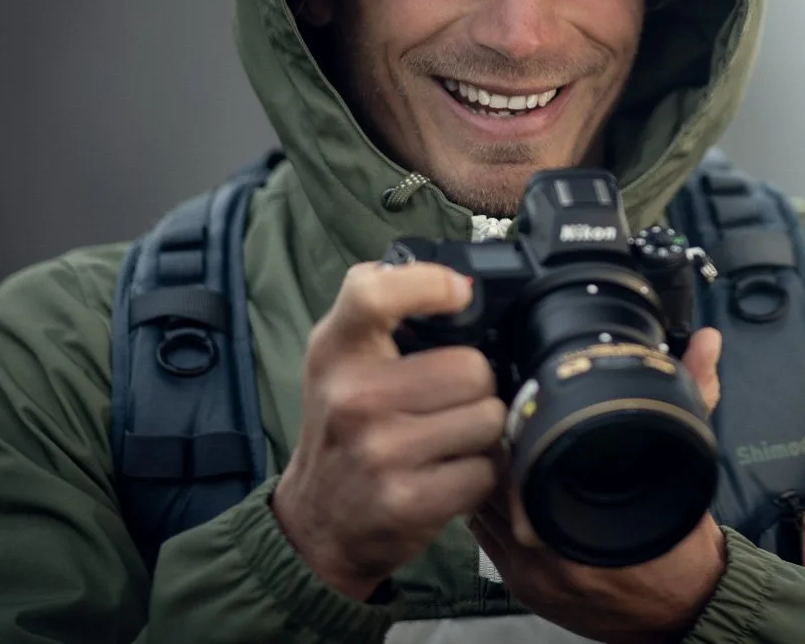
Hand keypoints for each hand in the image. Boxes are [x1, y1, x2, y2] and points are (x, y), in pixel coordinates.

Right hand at [271, 262, 505, 599]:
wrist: (317, 520)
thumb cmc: (342, 426)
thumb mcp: (340, 356)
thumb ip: (386, 309)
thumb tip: (461, 285)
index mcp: (336, 349)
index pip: (374, 293)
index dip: (428, 284)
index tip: (460, 293)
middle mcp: (353, 396)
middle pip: (472, 368)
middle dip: (475, 386)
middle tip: (448, 402)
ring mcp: (380, 451)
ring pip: (488, 418)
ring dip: (481, 431)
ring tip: (447, 439)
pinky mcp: (408, 500)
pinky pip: (485, 470)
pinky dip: (478, 474)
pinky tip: (447, 474)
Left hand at [468, 328, 726, 643]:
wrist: (683, 611)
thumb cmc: (681, 545)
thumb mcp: (688, 465)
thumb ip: (696, 398)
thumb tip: (707, 343)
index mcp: (582, 524)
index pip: (516, 463)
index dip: (510, 428)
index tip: (518, 404)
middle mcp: (548, 555)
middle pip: (491, 482)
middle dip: (494, 447)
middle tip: (504, 420)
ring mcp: (527, 574)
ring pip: (479, 509)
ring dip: (484, 476)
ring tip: (500, 449)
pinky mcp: (518, 588)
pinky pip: (482, 537)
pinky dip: (486, 508)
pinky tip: (500, 487)